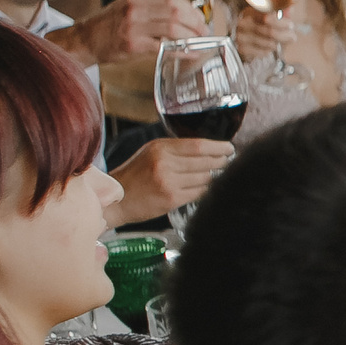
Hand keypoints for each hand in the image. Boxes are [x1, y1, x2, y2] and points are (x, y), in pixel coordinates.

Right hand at [65, 0, 208, 65]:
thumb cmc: (110, 25)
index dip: (191, 9)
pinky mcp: (132, 44)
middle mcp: (135, 8)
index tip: (201, 18)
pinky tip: (190, 53)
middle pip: (176, 11)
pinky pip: (164, 47)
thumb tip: (184, 11)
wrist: (85, 39)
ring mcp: (133, 26)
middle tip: (204, 31)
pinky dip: (182, 50)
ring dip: (191, 36)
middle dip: (195, 22)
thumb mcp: (129, 6)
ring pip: (172, 28)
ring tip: (199, 41)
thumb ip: (153, 6)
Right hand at [105, 137, 233, 225]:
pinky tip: (203, 188)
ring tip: (213, 175)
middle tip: (227, 162)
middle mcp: (165, 163)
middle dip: (221, 162)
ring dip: (213, 177)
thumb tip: (207, 149)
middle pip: (206, 161)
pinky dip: (204, 190)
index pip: (199, 145)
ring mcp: (168, 182)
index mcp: (160, 148)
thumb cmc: (134, 176)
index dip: (219, 147)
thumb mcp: (150, 153)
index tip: (229, 148)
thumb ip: (175, 150)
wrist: (116, 199)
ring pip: (205, 178)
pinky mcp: (171, 199)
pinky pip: (199, 192)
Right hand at [229, 4, 287, 66]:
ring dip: (277, 43)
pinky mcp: (242, 49)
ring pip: (269, 43)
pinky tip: (268, 48)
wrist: (249, 44)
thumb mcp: (272, 18)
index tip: (290, 26)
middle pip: (270, 31)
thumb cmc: (264, 28)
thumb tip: (291, 7)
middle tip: (290, 36)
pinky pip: (263, 52)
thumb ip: (282, 13)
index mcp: (250, 12)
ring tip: (278, 42)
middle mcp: (243, 23)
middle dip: (284, 35)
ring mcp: (240, 36)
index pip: (268, 17)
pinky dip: (269, 51)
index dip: (281, 22)